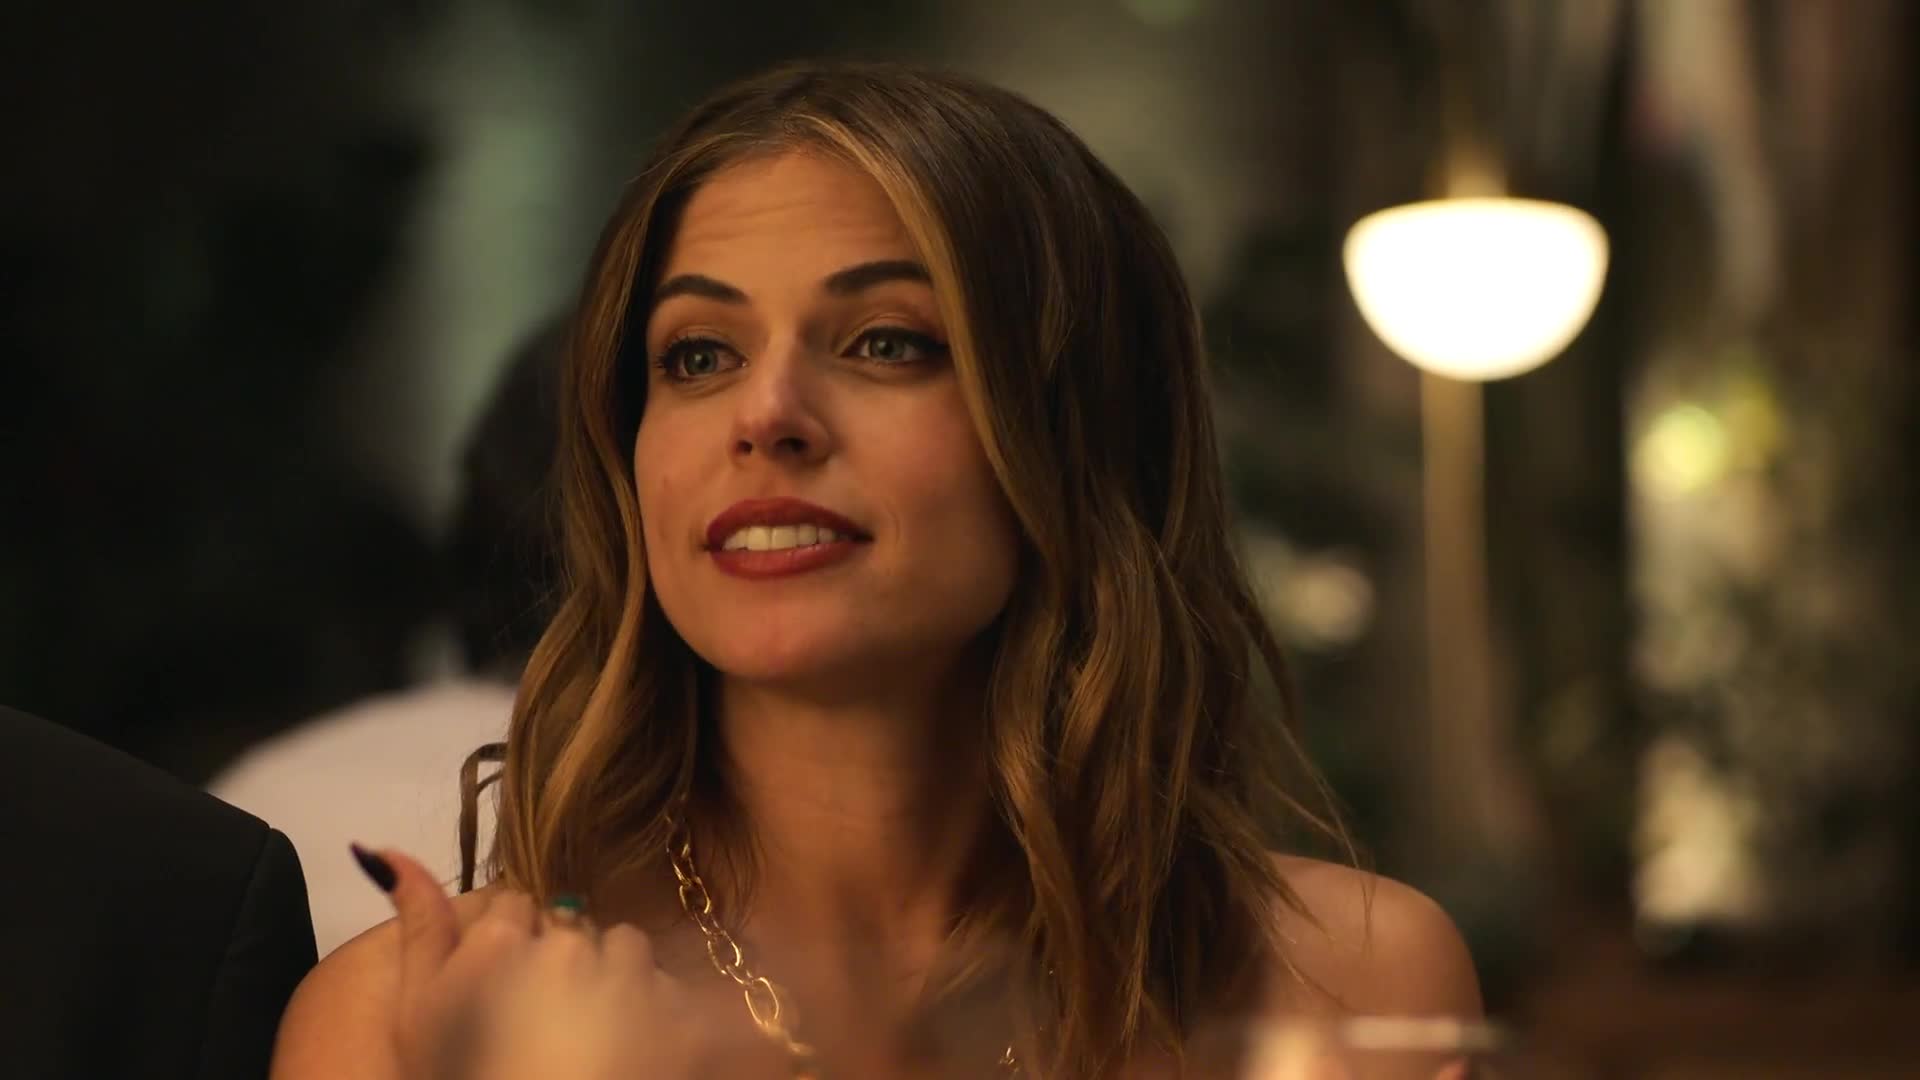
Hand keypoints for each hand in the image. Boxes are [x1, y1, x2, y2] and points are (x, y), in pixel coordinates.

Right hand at [367, 847, 785, 1079]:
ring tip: (594, 1036)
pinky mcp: (681, 1014)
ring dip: (616, 977)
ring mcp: (631, 976)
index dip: (511, 947)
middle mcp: (570, 943)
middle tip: (546, 1023)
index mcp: (501, 941)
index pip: (516, 907)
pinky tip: (636, 1053)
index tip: (504, 990)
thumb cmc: (465, 1078)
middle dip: (562, 961)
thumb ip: (417, 926)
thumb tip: (381, 847)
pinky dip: (661, 1015)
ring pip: (626, 946)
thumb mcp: (419, 1014)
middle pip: (571, 924)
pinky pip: (674, 989)